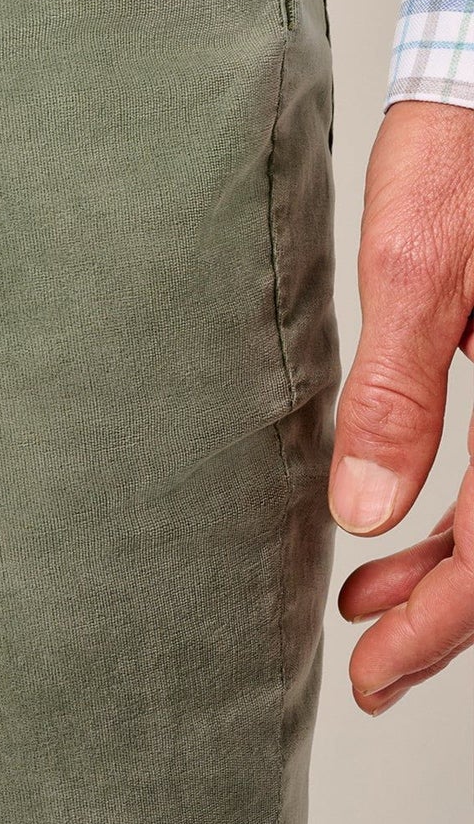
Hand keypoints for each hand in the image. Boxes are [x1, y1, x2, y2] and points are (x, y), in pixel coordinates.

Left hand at [331, 99, 473, 711]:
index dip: (441, 628)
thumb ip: (399, 389)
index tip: (375, 678)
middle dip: (446, 613)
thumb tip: (361, 514)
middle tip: (371, 666)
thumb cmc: (473, 145)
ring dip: (453, 563)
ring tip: (371, 597)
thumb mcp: (427, 261)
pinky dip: (467, 501)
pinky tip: (405, 515)